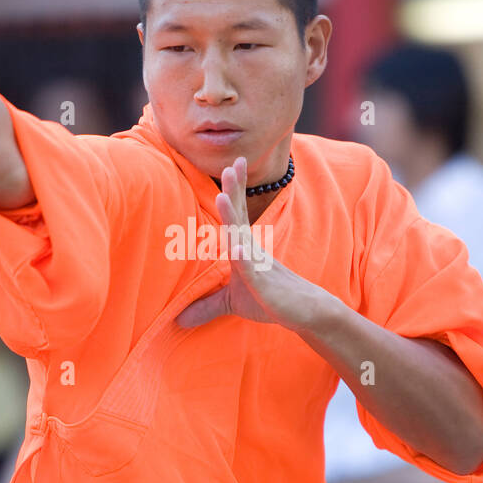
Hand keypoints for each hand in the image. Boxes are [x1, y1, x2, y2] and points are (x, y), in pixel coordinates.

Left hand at [176, 156, 327, 330]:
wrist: (305, 314)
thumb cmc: (269, 300)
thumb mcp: (232, 303)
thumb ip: (207, 305)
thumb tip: (178, 319)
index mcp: (244, 248)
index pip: (235, 215)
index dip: (232, 191)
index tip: (229, 165)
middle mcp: (252, 251)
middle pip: (240, 216)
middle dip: (236, 189)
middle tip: (233, 163)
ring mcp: (260, 267)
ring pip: (243, 238)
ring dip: (232, 217)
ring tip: (223, 196)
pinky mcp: (265, 287)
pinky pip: (252, 271)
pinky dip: (244, 259)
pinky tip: (237, 248)